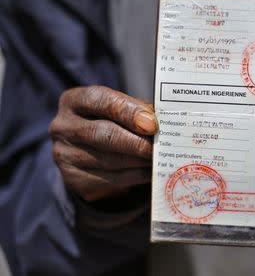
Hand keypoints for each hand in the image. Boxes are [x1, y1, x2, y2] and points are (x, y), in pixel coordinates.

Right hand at [49, 86, 157, 200]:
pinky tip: (150, 173)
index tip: (152, 124)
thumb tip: (164, 121)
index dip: (129, 112)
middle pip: (104, 134)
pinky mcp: (73, 179)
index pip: (101, 101)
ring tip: (160, 160)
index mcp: (74, 101)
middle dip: (136, 142)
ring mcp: (65, 154)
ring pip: (109, 160)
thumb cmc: (110, 122)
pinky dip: (135, 176)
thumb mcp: (119, 109)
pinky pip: (110, 179)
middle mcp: (63, 126)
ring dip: (139, 162)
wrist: (85, 153)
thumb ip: (138, 111)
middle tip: (159, 147)